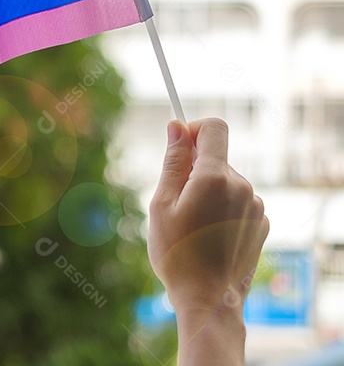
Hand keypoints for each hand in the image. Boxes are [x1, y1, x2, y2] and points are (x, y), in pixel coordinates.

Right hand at [148, 118, 268, 364]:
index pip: (214, 128)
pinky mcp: (261, 223)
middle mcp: (242, 186)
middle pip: (216, 158)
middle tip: (176, 204)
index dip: (194, 129)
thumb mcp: (161, 203)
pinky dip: (223, 208)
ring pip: (226, 181)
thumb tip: (176, 125)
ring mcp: (255, 206)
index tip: (178, 145)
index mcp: (215, 177)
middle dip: (194, 170)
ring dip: (208, 192)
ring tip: (193, 225)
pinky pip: (238, 201)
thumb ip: (173, 161)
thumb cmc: (176, 253)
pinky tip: (210, 235)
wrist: (208, 298)